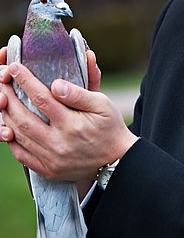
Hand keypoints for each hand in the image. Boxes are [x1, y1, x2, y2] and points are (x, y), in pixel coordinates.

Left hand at [0, 52, 137, 181]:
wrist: (117, 160)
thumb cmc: (110, 127)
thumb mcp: (103, 104)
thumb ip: (79, 93)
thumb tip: (56, 84)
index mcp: (72, 125)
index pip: (42, 99)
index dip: (26, 81)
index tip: (15, 68)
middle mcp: (58, 143)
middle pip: (23, 118)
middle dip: (9, 97)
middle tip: (2, 82)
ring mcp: (51, 159)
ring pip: (19, 136)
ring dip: (6, 117)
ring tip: (2, 101)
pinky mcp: (48, 170)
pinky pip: (22, 155)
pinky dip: (12, 140)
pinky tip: (8, 127)